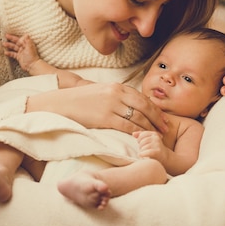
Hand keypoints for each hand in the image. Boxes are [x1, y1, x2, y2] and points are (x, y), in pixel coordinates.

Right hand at [3, 33, 39, 72]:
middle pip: (16, 42)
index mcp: (27, 44)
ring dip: (9, 45)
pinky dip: (9, 53)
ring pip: (14, 47)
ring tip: (3, 44)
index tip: (11, 34)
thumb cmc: (32, 57)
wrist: (32, 66)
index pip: (20, 39)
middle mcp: (24, 47)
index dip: (15, 36)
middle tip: (6, 36)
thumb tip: (26, 34)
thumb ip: (27, 41)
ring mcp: (21, 52)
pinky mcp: (19, 57)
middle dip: (11, 39)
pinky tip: (5, 52)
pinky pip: (13, 54)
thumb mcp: (29, 48)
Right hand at [25, 82, 168, 133]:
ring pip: (138, 118)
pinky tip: (141, 138)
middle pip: (144, 107)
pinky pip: (126, 126)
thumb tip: (129, 106)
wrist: (59, 104)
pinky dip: (136, 133)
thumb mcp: (99, 92)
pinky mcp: (105, 118)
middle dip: (157, 119)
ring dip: (150, 128)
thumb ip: (115, 97)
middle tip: (166, 129)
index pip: (142, 98)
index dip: (155, 109)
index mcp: (116, 87)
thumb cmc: (78, 101)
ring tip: (157, 137)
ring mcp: (111, 105)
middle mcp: (116, 94)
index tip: (162, 118)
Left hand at [132, 130, 168, 162]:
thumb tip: (133, 134)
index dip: (139, 140)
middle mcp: (156, 138)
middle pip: (142, 141)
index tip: (141, 144)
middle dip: (140, 146)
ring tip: (144, 153)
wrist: (165, 156)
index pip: (142, 135)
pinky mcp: (157, 151)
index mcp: (154, 134)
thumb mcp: (149, 140)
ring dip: (142, 151)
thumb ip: (141, 136)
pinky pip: (146, 152)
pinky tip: (141, 155)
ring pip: (143, 147)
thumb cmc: (154, 148)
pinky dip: (142, 154)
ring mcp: (157, 144)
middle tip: (143, 150)